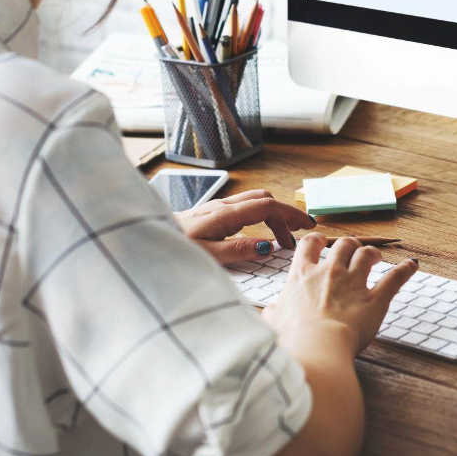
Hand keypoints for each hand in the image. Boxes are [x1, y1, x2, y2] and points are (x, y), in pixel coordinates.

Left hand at [175, 189, 314, 264]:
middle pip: (264, 200)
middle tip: (295, 238)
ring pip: (255, 201)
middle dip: (285, 215)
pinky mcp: (212, 212)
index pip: (267, 206)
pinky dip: (260, 217)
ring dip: (273, 216)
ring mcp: (217, 207)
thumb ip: (238, 250)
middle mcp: (223, 206)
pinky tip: (258, 235)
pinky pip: (244, 208)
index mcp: (225, 215)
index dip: (290, 214)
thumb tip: (268, 246)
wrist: (149, 239)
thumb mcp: (207, 256)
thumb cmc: (175, 249)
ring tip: (281, 240)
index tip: (307, 226)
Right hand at [263, 233, 417, 356]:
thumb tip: (268, 313)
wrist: (316, 348)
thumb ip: (273, 314)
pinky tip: (412, 265)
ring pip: (366, 254)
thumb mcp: (273, 323)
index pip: (310, 244)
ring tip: (376, 257)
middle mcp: (329, 272)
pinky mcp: (375, 299)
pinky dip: (405, 270)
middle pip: (343, 244)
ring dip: (372, 253)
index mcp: (302, 275)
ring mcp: (354, 283)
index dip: (318, 240)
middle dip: (349, 245)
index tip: (322, 242)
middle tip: (352, 252)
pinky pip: (394, 278)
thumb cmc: (292, 339)